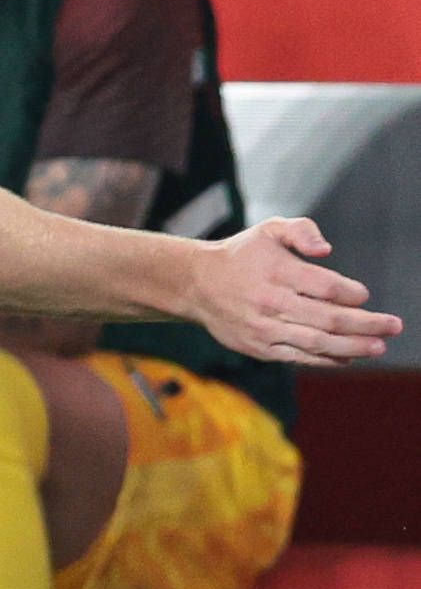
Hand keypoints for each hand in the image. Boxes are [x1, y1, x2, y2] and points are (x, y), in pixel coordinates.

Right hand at [187, 217, 399, 364]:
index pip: (326, 287)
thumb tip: (327, 250)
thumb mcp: (268, 230)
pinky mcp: (258, 347)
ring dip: (354, 347)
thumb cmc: (241, 255)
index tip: (362, 294)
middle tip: (394, 326)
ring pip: (318, 342)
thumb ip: (302, 231)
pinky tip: (348, 357)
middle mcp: (270, 302)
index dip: (351, 293)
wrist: (194, 284)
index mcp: (276, 271)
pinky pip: (299, 356)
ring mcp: (264, 328)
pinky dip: (327, 359)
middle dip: (367, 324)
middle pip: (329, 318)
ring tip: (379, 346)